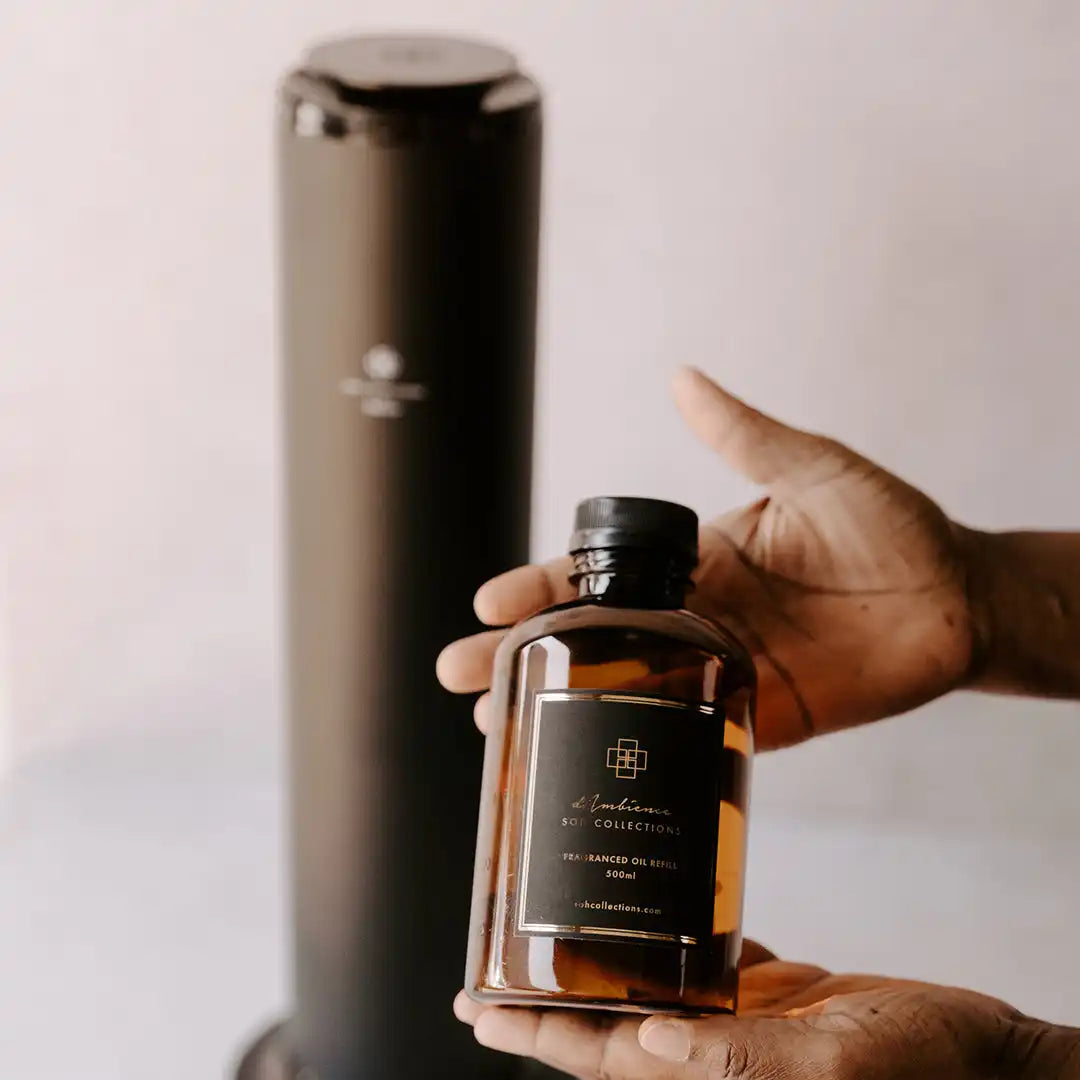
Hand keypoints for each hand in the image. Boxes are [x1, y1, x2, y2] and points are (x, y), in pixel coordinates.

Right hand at [437, 366, 977, 749]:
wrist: (958, 594)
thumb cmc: (889, 524)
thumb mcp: (813, 469)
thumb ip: (744, 435)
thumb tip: (682, 378)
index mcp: (698, 562)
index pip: (603, 575)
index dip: (543, 588)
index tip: (488, 600)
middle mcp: (698, 619)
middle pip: (596, 642)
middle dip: (525, 657)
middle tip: (460, 675)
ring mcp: (724, 672)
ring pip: (629, 696)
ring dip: (565, 713)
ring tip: (500, 732)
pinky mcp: (763, 717)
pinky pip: (694, 738)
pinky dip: (642, 753)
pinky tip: (594, 770)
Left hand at [454, 943, 1059, 1079]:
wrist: (989, 1055)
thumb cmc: (924, 1071)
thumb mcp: (832, 1067)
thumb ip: (740, 1063)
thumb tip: (644, 1042)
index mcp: (713, 1078)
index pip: (599, 1056)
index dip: (532, 1033)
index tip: (474, 1005)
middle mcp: (714, 1052)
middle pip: (608, 1023)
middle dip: (546, 997)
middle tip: (490, 958)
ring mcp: (744, 1022)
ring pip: (650, 990)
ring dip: (600, 962)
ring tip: (554, 921)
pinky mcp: (779, 993)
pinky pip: (708, 962)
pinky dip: (673, 932)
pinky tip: (652, 896)